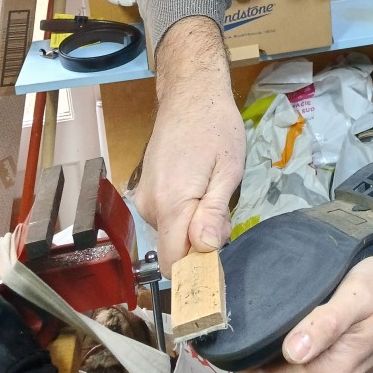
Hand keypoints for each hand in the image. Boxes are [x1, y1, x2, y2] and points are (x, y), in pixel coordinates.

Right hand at [134, 18, 244, 275]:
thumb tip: (205, 250)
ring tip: (216, 193)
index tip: (219, 280)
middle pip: (175, 250)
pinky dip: (185, 214)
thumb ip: (215, 211)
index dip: (197, 277)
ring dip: (194, 228)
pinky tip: (201, 187)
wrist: (190, 93)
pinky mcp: (146, 191)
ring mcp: (144, 198)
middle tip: (227, 219)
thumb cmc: (215, 126)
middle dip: (201, 249)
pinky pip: (167, 217)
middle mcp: (149, 206)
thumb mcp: (228, 169)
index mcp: (171, 203)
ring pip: (172, 233)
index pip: (176, 263)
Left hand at [240, 257, 372, 372]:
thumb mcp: (356, 296)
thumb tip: (293, 351)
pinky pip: (297, 371)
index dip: (248, 356)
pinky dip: (289, 352)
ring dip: (274, 351)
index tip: (244, 324)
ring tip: (276, 315)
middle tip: (259, 312)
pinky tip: (292, 326)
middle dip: (260, 352)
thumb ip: (326, 323)